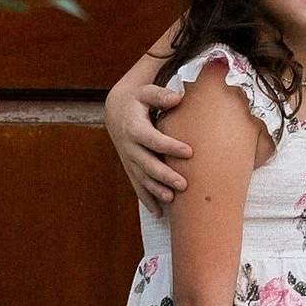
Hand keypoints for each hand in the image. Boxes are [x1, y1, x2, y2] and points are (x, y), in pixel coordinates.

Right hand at [107, 66, 193, 209]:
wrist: (116, 110)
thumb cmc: (137, 99)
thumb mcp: (146, 91)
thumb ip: (160, 95)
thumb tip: (177, 98)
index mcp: (134, 128)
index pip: (153, 140)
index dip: (170, 146)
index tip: (189, 151)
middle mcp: (129, 147)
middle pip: (147, 164)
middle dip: (164, 175)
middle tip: (184, 184)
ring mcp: (129, 160)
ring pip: (142, 179)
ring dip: (156, 190)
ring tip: (172, 200)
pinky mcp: (131, 168)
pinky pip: (138, 187)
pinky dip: (148, 200)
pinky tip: (160, 213)